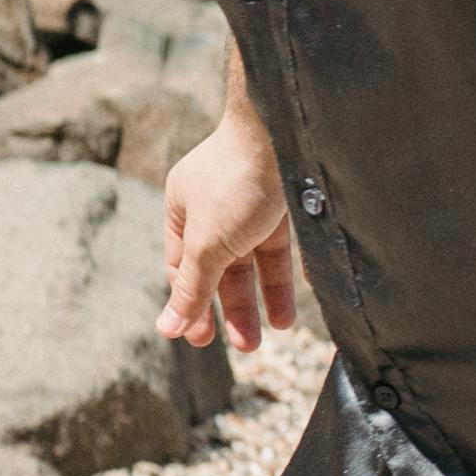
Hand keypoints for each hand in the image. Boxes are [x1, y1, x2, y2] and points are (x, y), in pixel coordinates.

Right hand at [157, 103, 302, 346]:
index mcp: (184, 208)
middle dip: (235, 306)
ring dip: (268, 292)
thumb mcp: (209, 243)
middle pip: (224, 265)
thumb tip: (166, 330)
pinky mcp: (291, 196)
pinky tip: (310, 291)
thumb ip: (192, 288)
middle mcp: (217, 203)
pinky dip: (300, 265)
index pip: (183, 267)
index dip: (191, 304)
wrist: (289, 128)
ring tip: (281, 329)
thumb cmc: (236, 181)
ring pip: (260, 254)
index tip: (200, 340)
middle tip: (248, 347)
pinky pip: (294, 238)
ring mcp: (255, 198)